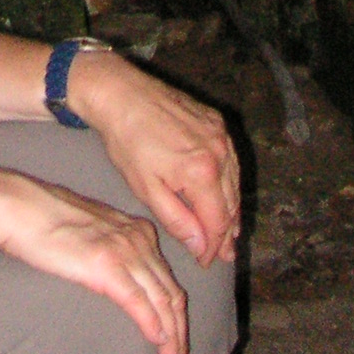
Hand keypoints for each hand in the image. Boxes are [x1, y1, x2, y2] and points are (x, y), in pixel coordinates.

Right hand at [0, 177, 191, 353]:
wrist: (20, 207)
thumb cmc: (45, 219)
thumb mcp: (94, 229)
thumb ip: (113, 248)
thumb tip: (119, 273)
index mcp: (136, 231)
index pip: (167, 278)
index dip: (176, 313)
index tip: (176, 339)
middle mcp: (137, 239)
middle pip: (171, 292)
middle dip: (179, 330)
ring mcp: (123, 250)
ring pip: (161, 300)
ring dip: (171, 336)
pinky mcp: (106, 264)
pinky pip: (138, 301)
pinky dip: (152, 325)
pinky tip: (158, 343)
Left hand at [66, 50, 241, 267]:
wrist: (119, 91)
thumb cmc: (127, 140)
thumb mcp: (146, 189)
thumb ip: (177, 221)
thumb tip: (202, 247)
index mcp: (202, 172)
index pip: (218, 222)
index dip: (214, 247)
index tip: (207, 262)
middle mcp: (219, 152)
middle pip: (231, 204)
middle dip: (226, 232)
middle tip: (224, 254)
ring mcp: (220, 134)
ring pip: (234, 182)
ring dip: (231, 208)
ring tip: (228, 231)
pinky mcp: (215, 120)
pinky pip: (230, 160)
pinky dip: (228, 181)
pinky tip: (222, 192)